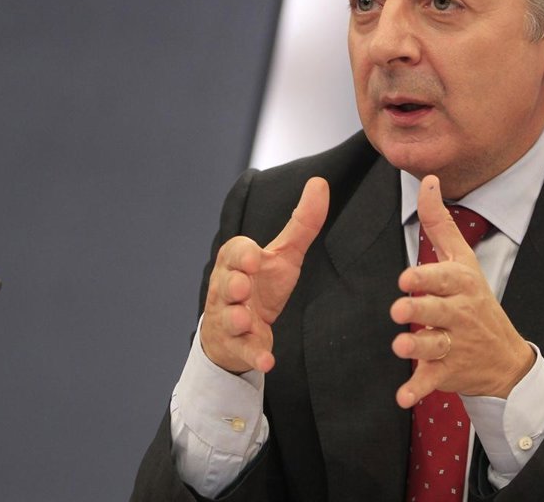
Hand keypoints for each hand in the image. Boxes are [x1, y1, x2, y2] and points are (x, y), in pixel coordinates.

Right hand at [200, 177, 328, 373]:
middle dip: (231, 284)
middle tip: (241, 286)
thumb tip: (319, 182)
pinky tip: (267, 361)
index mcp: (236, 262)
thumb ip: (302, 222)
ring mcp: (230, 319)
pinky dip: (254, 356)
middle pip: (224, 284)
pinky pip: (244, 352)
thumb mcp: (283, 254)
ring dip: (236, 319)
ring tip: (245, 320)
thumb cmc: (260, 285)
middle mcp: (227, 290)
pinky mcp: (239, 347)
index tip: (254, 257)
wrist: (239, 330)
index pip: (233, 252)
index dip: (242, 254)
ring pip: (228, 319)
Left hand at [389, 175, 534, 406]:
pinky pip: (432, 381)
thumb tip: (428, 180)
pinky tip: (403, 396)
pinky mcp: (448, 372)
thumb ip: (440, 223)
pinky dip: (418, 390)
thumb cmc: (476, 300)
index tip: (407, 279)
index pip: (444, 279)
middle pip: (438, 312)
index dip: (426, 280)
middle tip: (399, 311)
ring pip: (433, 346)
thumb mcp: (463, 261)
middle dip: (420, 311)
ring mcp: (455, 345)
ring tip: (400, 346)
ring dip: (417, 348)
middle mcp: (460, 315)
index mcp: (461, 285)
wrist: (505, 358)